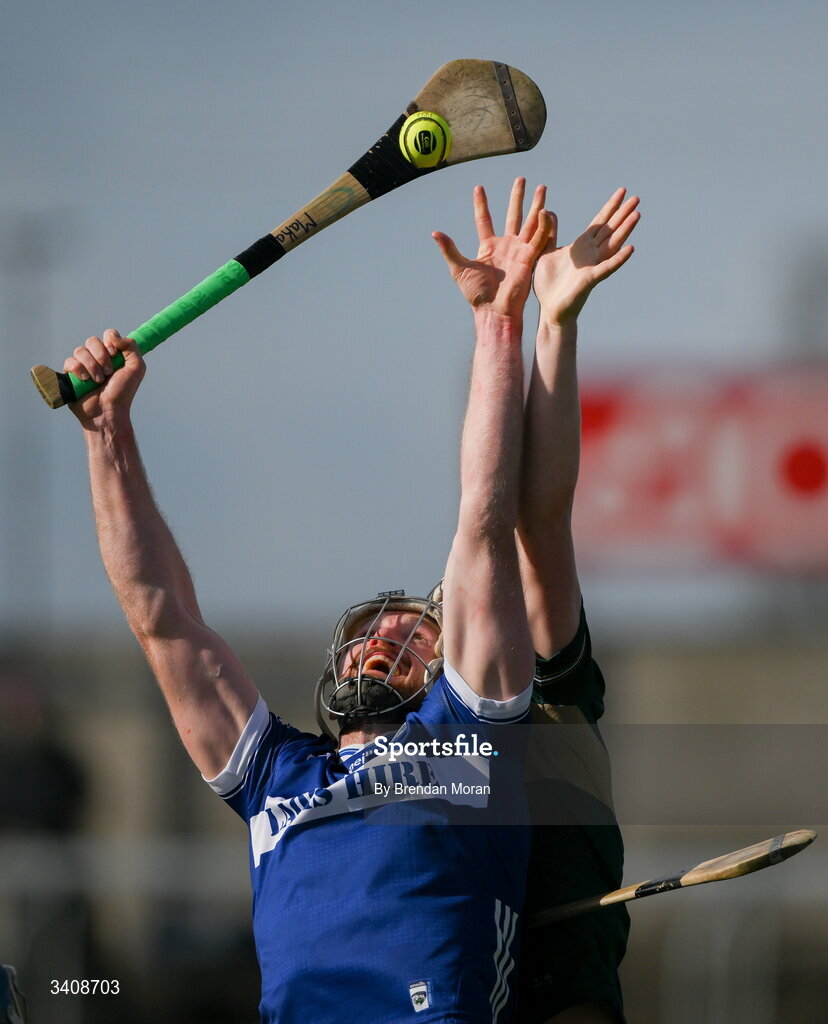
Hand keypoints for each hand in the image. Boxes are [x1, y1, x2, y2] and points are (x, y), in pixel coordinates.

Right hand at [64, 329, 145, 426]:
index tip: (115, 355)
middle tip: (108, 372)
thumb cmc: (123, 392)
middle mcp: (97, 357)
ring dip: (92, 366)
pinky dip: (79, 370)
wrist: (108, 411)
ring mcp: (82, 365)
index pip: (108, 334)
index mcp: (112, 354)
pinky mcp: (70, 374)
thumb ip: (131, 346)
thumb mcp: (136, 368)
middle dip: (101, 356)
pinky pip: (70, 362)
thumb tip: (113, 336)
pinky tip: (86, 381)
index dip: (110, 342)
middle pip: (92, 340)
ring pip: (80, 350)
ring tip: (98, 381)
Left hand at [433, 178, 552, 320]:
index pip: (484, 219)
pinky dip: (543, 224)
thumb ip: (449, 249)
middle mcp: (506, 245)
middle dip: (517, 197)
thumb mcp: (459, 269)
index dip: (481, 204)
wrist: (494, 310)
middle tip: (521, 179)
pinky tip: (546, 210)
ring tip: (541, 187)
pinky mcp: (530, 258)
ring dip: (536, 205)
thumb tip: (435, 233)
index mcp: (488, 246)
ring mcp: (519, 250)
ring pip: (530, 222)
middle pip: (512, 215)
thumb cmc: (476, 294)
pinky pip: (538, 238)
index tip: (479, 187)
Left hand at [533, 188, 639, 325]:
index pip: (599, 222)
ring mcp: (592, 266)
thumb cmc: (549, 284)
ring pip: (612, 244)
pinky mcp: (590, 279)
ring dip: (625, 230)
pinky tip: (631, 248)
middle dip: (622, 213)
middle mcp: (591, 254)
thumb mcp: (545, 252)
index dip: (610, 206)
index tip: (622, 191)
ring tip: (637, 214)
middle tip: (636, 196)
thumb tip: (547, 211)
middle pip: (610, 229)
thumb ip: (549, 233)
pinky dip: (619, 259)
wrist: (549, 309)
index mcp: (581, 246)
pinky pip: (607, 268)